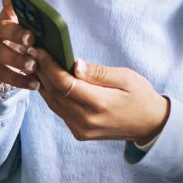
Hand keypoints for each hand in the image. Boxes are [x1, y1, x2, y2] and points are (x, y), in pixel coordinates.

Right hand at [0, 0, 37, 89]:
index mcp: (8, 16)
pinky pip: (0, 73)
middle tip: (32, 40)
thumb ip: (38, 29)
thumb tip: (55, 29)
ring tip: (33, 66)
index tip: (21, 2)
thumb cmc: (23, 43)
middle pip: (2, 28)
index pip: (8, 3)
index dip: (13, 1)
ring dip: (17, 60)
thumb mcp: (30, 34)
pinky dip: (18, 79)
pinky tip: (33, 83)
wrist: (2, 62)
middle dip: (16, 33)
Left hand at [32, 52, 170, 142]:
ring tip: (36, 63)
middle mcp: (86, 120)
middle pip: (54, 93)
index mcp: (99, 104)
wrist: (150, 124)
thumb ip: (98, 72)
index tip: (39, 49)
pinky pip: (59, 111)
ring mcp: (81, 129)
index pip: (64, 84)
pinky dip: (52, 94)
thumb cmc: (140, 96)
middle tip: (32, 52)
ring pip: (52, 103)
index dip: (48, 65)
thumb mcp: (126, 78)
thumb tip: (74, 64)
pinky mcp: (79, 132)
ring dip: (43, 83)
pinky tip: (49, 80)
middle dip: (41, 71)